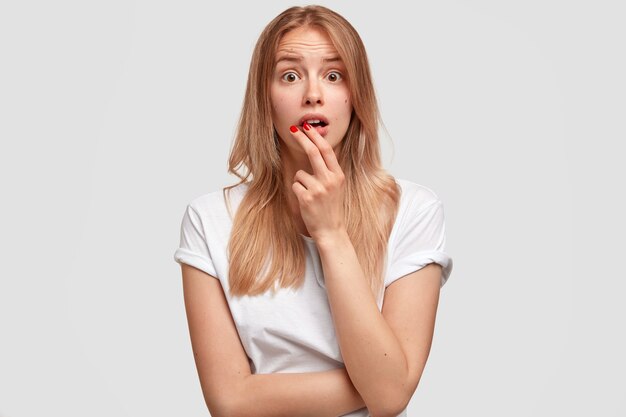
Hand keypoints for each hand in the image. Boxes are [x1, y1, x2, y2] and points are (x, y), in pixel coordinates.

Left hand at [289, 122, 346, 241]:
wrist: (331, 230)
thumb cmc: (331, 207)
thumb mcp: (336, 186)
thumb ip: (328, 170)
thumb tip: (315, 150)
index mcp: (338, 175)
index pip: (326, 150)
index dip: (315, 137)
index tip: (307, 128)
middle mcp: (329, 180)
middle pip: (313, 152)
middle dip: (302, 138)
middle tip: (293, 129)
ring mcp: (318, 189)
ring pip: (300, 174)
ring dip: (300, 182)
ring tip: (309, 195)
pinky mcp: (307, 198)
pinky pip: (295, 186)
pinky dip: (297, 192)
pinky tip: (306, 202)